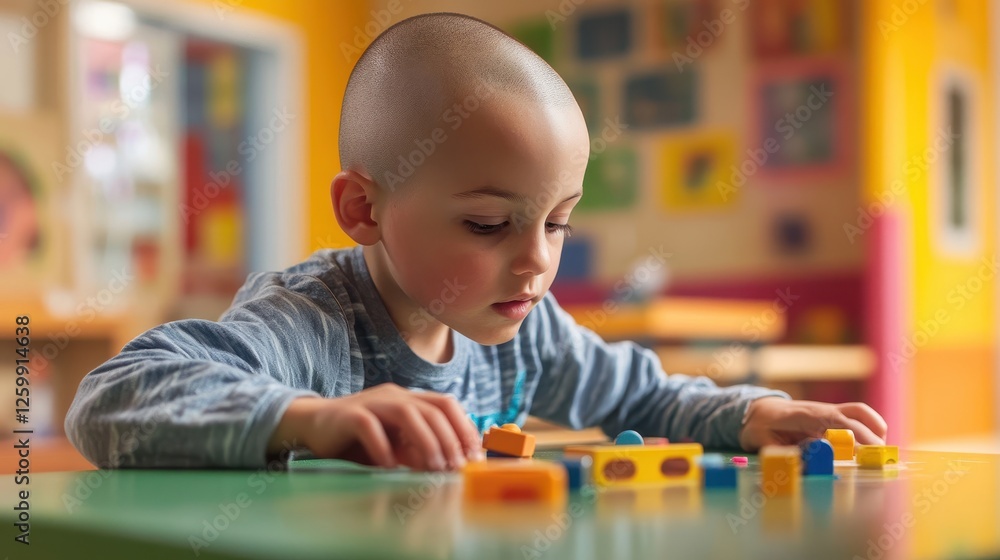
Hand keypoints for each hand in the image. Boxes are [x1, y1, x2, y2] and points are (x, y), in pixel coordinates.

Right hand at [268, 383, 483, 470]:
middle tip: (455, 466)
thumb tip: (449, 464)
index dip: (464, 426)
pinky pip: (370, 426)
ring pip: (407, 413)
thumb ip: (418, 450)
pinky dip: (383, 447)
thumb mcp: (395, 446)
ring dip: (425, 441)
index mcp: (408, 399)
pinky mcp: (348, 414)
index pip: (445, 404)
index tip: (474, 453)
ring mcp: (371, 402)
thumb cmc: (359, 440)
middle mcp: (394, 395)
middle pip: (431, 409)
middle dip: (449, 438)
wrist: (313, 426)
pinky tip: (390, 466)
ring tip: (431, 467)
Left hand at [738, 397, 887, 450]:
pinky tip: (873, 444)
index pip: (837, 422)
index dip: (855, 436)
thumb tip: (806, 466)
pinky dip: (870, 426)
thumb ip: (784, 453)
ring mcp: (828, 410)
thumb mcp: (764, 442)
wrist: (757, 410)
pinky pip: (856, 416)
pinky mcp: (831, 415)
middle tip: (881, 459)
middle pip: (855, 416)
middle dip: (871, 436)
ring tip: (879, 451)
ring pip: (859, 411)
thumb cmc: (760, 426)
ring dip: (875, 427)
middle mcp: (821, 410)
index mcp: (805, 415)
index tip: (867, 452)